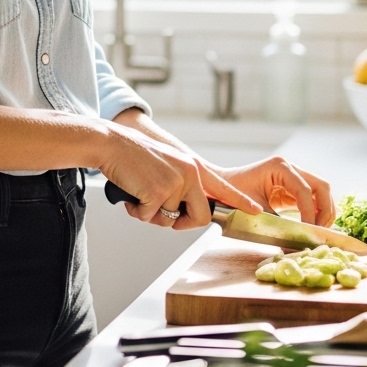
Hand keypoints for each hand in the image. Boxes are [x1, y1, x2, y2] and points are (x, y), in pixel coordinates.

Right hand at [101, 123, 262, 229]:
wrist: (111, 143)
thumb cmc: (133, 155)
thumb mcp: (166, 164)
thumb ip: (180, 182)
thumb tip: (182, 209)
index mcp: (192, 166)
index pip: (223, 187)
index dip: (240, 201)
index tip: (256, 210)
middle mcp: (189, 174)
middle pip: (200, 217)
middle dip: (181, 223)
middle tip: (161, 214)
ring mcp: (174, 184)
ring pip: (168, 220)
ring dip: (150, 214)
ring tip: (139, 193)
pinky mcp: (157, 193)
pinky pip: (149, 218)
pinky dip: (137, 211)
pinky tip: (131, 193)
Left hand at [207, 156, 335, 226]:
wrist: (219, 186)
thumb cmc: (231, 194)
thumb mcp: (253, 210)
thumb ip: (274, 225)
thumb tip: (292, 249)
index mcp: (279, 166)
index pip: (304, 190)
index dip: (310, 212)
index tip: (309, 231)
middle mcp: (289, 167)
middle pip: (321, 186)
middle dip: (324, 210)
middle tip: (319, 232)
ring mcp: (292, 175)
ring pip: (321, 192)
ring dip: (323, 211)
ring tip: (316, 231)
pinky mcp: (291, 187)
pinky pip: (312, 198)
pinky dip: (316, 211)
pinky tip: (312, 227)